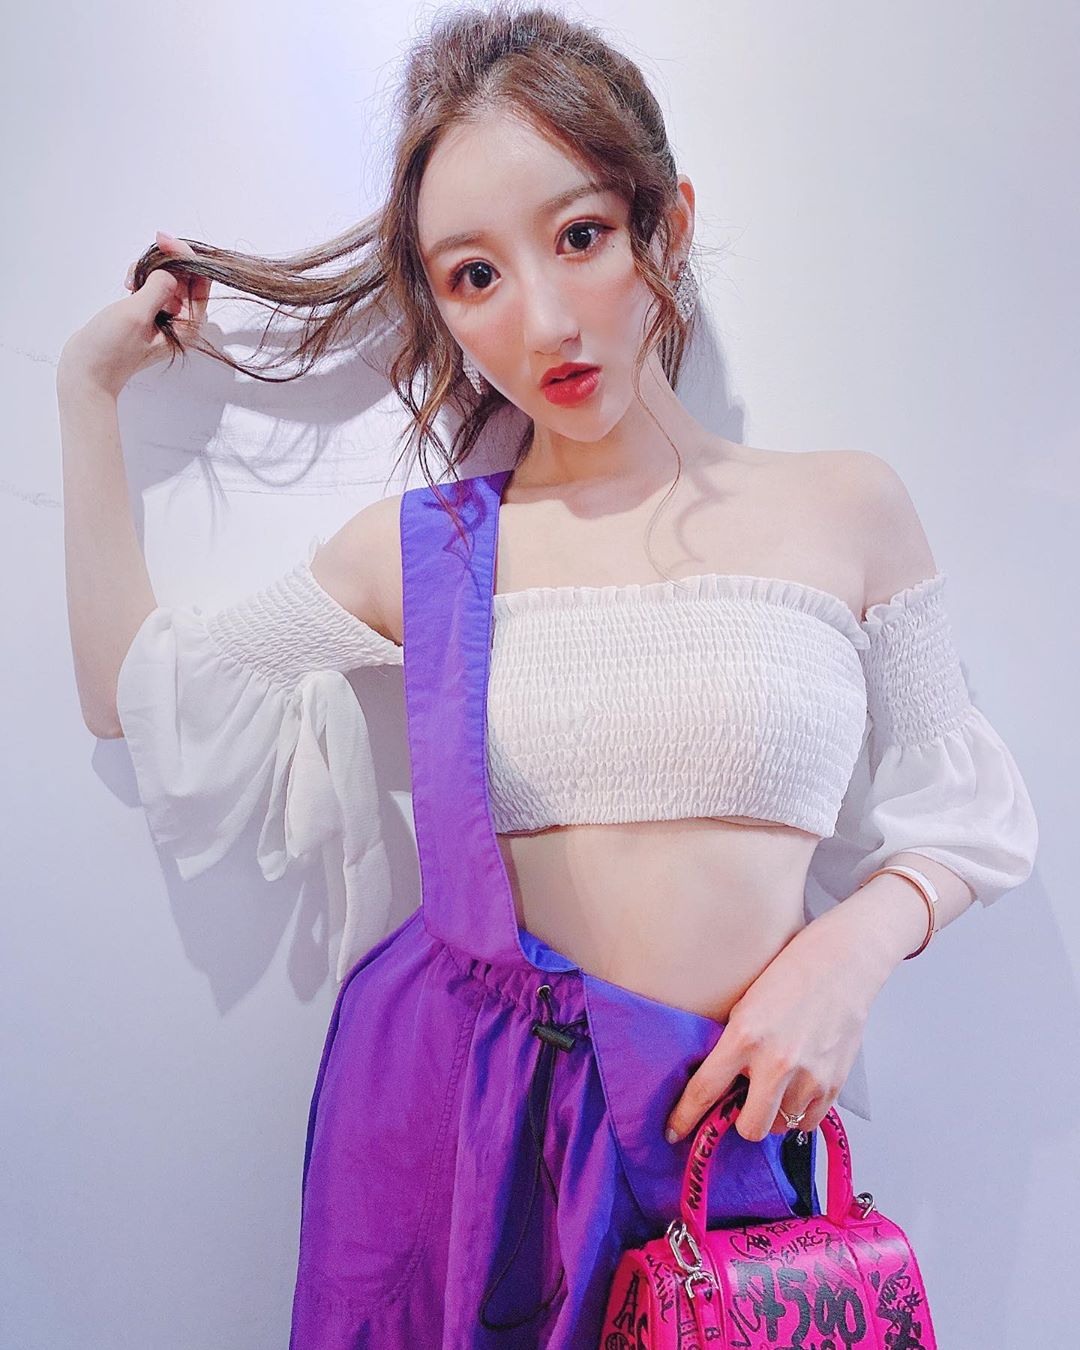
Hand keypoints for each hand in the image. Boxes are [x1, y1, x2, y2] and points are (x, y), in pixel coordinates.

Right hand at [58, 230, 210, 398]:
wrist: (86, 373)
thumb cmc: (110, 351)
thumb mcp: (136, 315)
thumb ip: (158, 289)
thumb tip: (169, 271)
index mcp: (188, 327)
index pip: (201, 282)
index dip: (186, 256)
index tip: (163, 241)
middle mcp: (181, 323)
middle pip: (186, 278)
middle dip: (165, 262)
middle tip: (142, 261)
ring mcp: (164, 320)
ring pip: (167, 279)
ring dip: (149, 270)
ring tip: (129, 282)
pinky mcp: (147, 316)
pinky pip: (152, 287)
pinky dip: (141, 279)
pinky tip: (127, 285)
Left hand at [664, 916, 886, 1144]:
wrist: (842, 964)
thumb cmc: (791, 975)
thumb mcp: (745, 1005)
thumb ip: (732, 1046)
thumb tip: (719, 1083)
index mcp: (744, 1037)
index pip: (705, 1090)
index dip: (685, 1117)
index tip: (673, 1132)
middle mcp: (776, 1063)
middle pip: (749, 1128)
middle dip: (740, 1121)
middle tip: (741, 1105)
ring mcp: (809, 1076)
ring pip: (781, 1127)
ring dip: (774, 1114)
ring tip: (775, 1086)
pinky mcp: (834, 1083)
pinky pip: (809, 1121)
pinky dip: (799, 1112)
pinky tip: (797, 1087)